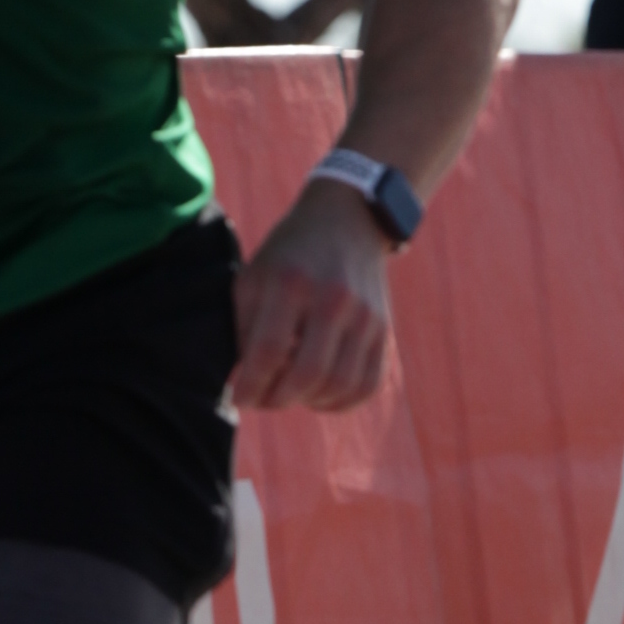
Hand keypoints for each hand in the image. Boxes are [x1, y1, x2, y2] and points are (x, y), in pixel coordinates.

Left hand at [229, 180, 391, 412]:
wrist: (347, 221)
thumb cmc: (288, 255)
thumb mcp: (253, 277)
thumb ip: (244, 328)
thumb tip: (242, 381)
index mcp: (291, 282)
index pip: (269, 350)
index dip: (251, 385)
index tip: (238, 399)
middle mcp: (333, 299)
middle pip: (309, 374)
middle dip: (279, 399)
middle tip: (263, 399)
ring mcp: (365, 316)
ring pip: (341, 386)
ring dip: (309, 402)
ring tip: (289, 394)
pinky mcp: (385, 329)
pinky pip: (368, 385)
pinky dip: (341, 402)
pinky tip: (319, 394)